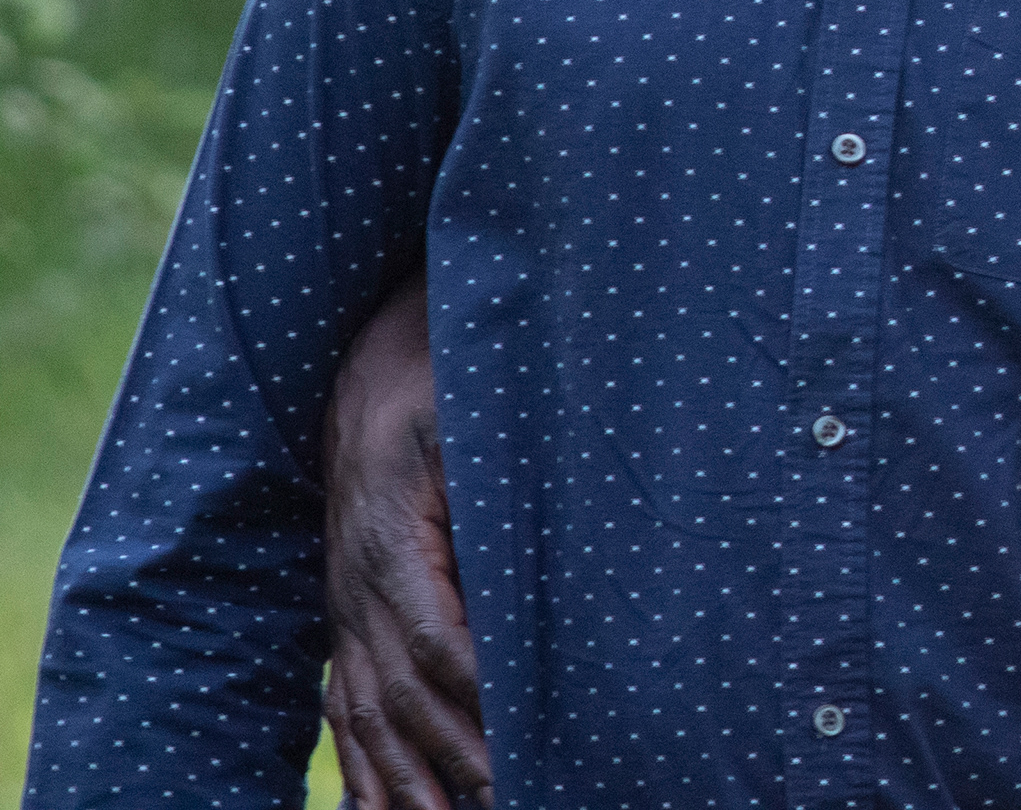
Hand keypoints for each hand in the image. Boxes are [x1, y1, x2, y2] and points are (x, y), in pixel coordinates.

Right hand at [322, 273, 491, 808]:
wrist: (374, 361)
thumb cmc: (445, 379)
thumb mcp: (480, 411)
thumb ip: (511, 477)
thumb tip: (570, 533)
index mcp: (393, 537)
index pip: (439, 640)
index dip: (479, 701)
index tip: (523, 748)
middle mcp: (356, 586)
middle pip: (404, 696)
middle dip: (456, 762)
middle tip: (512, 805)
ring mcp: (343, 608)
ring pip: (368, 717)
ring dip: (410, 783)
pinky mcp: (345, 619)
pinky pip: (345, 708)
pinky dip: (367, 771)